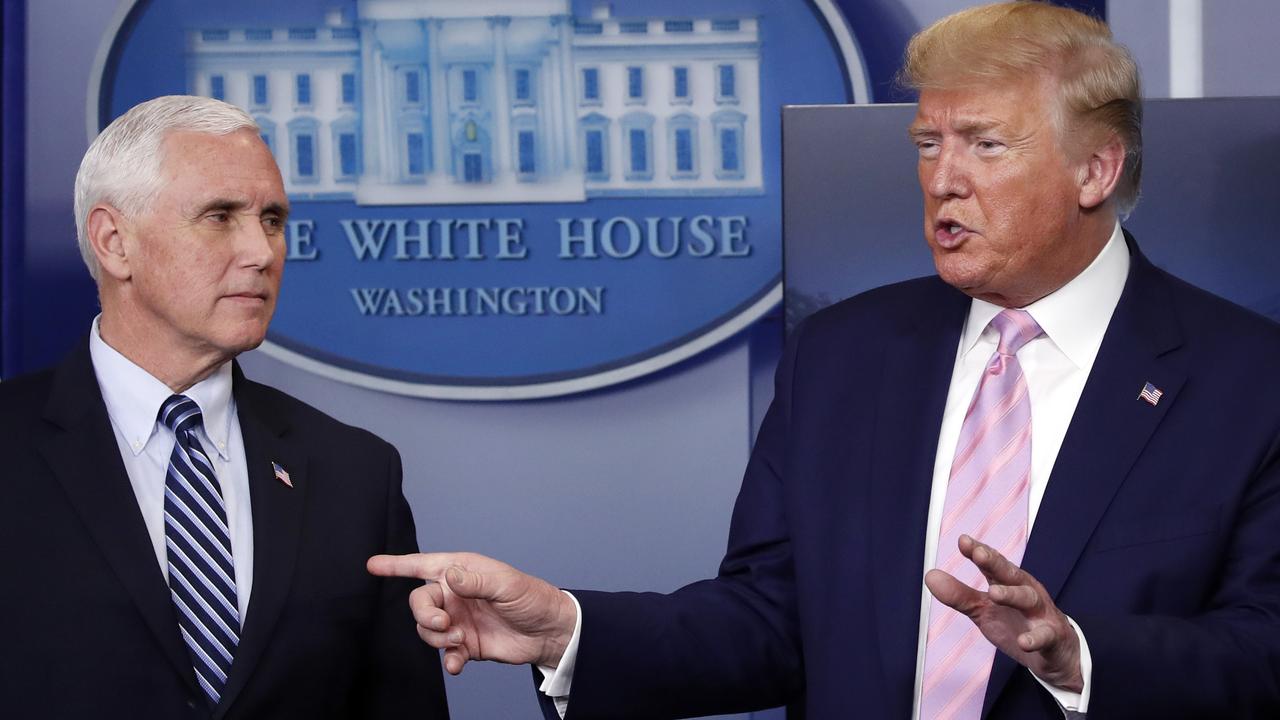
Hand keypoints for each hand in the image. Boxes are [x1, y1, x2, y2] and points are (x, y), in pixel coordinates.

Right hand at [367, 552, 577, 674]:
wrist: (548, 632)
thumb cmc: (531, 598)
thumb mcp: (506, 585)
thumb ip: (475, 581)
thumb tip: (449, 576)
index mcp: (461, 572)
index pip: (423, 565)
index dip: (396, 565)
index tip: (372, 565)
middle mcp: (454, 595)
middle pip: (419, 603)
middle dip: (425, 616)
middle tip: (445, 625)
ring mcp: (458, 620)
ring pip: (427, 630)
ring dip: (437, 638)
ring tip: (459, 639)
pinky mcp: (465, 644)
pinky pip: (444, 653)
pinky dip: (448, 660)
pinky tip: (457, 664)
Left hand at [924, 534, 1082, 692]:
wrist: (1055, 656)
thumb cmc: (1018, 624)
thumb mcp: (984, 610)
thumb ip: (959, 595)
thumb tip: (930, 576)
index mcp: (1009, 583)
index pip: (993, 564)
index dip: (979, 551)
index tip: (963, 540)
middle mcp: (1026, 592)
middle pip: (1011, 573)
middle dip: (995, 562)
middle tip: (978, 553)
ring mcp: (1041, 614)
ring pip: (1029, 598)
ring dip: (1012, 594)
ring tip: (994, 593)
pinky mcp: (1053, 637)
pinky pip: (1045, 636)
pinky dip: (1035, 638)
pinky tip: (1024, 642)